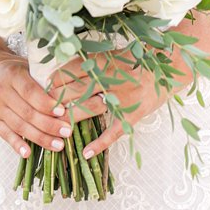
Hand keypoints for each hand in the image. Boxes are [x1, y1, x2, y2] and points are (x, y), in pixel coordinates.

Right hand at [0, 35, 104, 157]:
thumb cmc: (12, 69)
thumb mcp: (27, 66)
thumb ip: (44, 79)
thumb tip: (71, 92)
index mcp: (12, 75)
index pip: (30, 91)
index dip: (46, 103)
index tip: (62, 111)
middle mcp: (1, 91)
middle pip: (27, 112)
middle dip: (49, 125)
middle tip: (68, 132)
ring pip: (19, 126)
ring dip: (40, 138)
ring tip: (59, 146)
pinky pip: (5, 135)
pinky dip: (17, 145)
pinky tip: (28, 153)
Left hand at [54, 51, 177, 159]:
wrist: (168, 69)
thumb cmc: (136, 61)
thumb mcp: (110, 56)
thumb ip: (88, 63)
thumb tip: (59, 72)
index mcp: (103, 63)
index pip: (70, 72)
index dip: (54, 81)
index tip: (42, 87)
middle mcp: (110, 80)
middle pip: (75, 91)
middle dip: (56, 100)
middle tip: (42, 108)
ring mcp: (121, 99)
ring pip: (89, 109)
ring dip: (70, 119)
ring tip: (55, 127)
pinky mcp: (132, 115)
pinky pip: (113, 132)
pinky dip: (99, 144)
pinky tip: (85, 153)